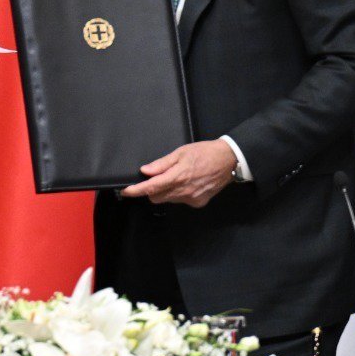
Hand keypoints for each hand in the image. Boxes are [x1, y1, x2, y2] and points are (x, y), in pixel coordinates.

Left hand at [120, 140, 237, 207]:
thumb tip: (145, 171)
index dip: (137, 191)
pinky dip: (179, 194)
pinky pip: (181, 201)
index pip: (151, 187)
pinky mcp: (198, 203)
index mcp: (178, 176)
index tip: (126, 191)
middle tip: (156, 178)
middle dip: (152, 190)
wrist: (228, 160)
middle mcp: (184, 191)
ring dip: (166, 191)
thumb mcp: (181, 152)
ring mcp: (192, 199)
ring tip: (177, 176)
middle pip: (157, 197)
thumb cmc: (204, 153)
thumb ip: (162, 164)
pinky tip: (188, 183)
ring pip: (169, 199)